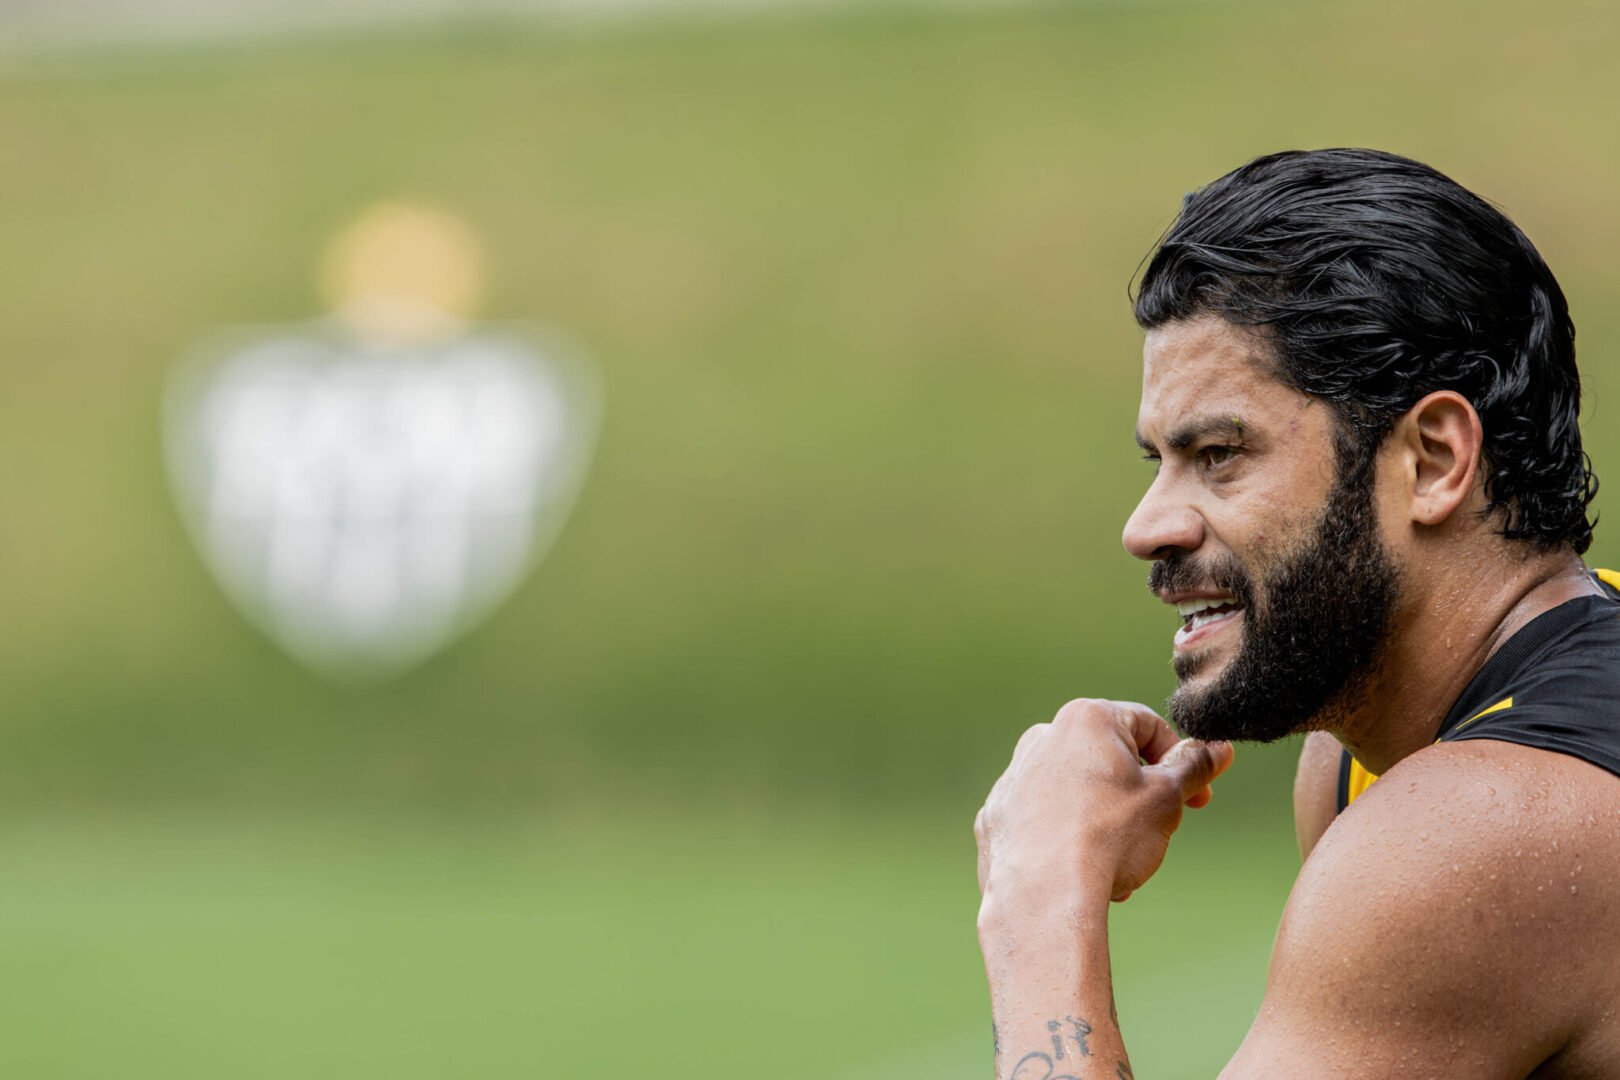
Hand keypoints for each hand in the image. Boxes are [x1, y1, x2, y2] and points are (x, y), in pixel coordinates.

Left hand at [975, 699, 1234, 909]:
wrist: (1042, 896)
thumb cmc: (1108, 838)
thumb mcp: (1166, 798)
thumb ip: (1194, 766)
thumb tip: (1218, 747)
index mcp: (1085, 720)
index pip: (1149, 727)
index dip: (1182, 762)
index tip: (1198, 801)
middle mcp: (1041, 738)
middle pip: (1110, 760)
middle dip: (1141, 795)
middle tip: (1158, 833)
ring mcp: (1013, 778)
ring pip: (1077, 792)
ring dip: (1106, 820)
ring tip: (1120, 863)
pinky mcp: (997, 816)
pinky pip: (1043, 820)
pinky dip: (1066, 838)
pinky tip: (1081, 872)